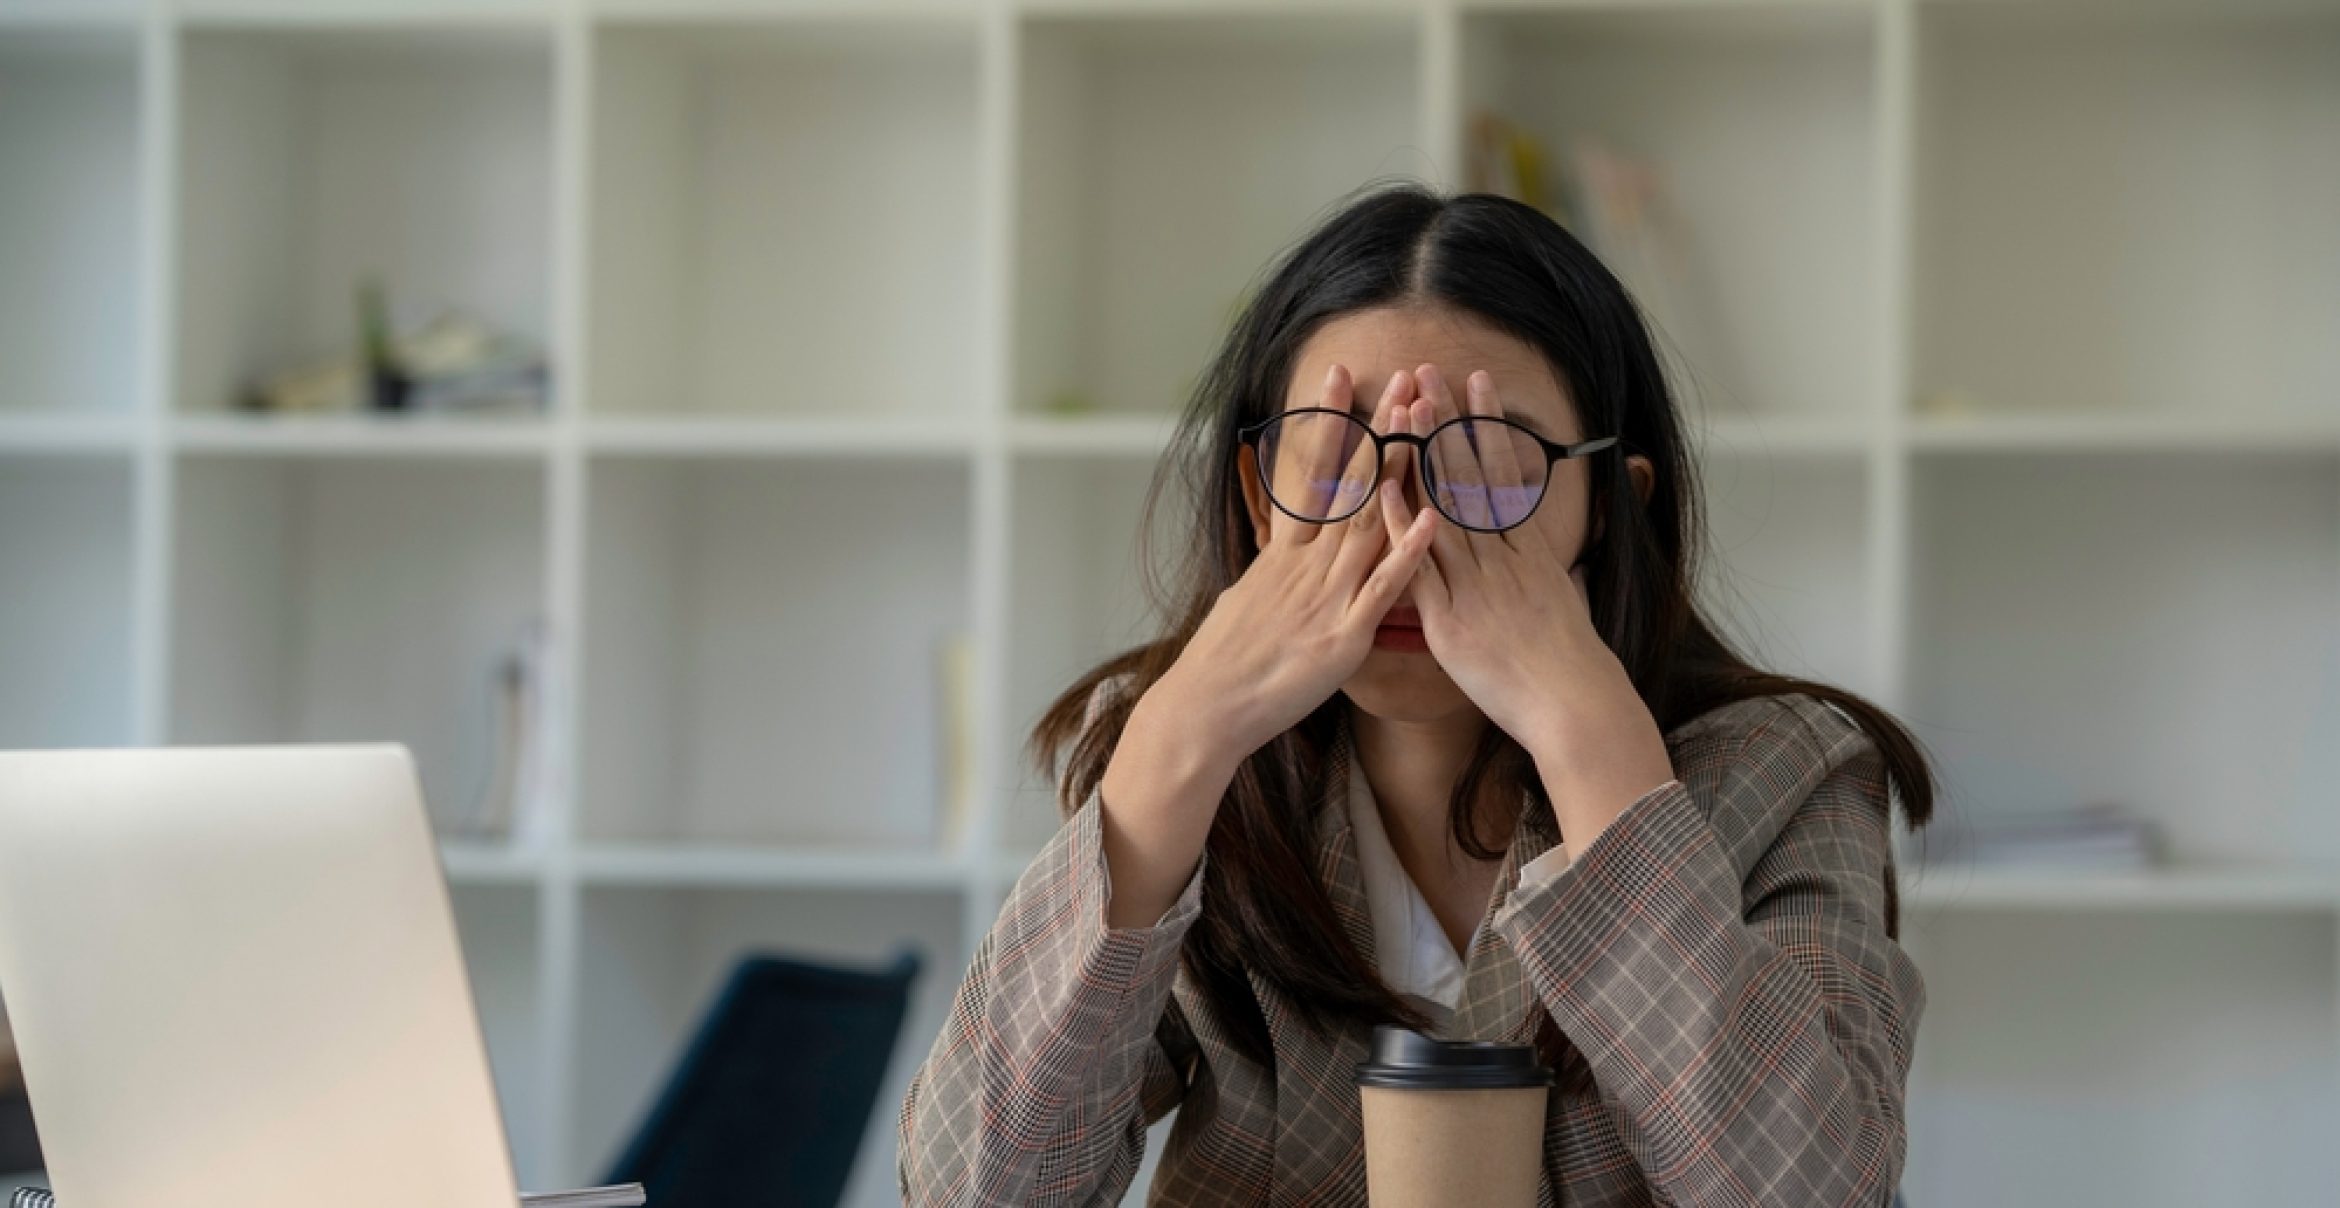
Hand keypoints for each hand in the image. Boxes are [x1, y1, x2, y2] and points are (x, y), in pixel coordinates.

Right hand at [1155, 362, 1438, 767]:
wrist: (1206, 708)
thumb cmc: (1225, 662)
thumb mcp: (1246, 598)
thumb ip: (1274, 571)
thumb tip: (1280, 553)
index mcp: (1284, 554)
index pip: (1311, 472)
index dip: (1328, 422)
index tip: (1341, 375)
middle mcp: (1306, 564)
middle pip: (1350, 484)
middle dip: (1379, 428)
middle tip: (1401, 378)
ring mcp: (1327, 595)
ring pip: (1371, 521)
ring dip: (1401, 470)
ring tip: (1424, 422)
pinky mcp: (1343, 635)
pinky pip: (1383, 588)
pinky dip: (1408, 552)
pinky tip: (1432, 518)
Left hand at [1380, 364, 1673, 855]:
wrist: (1573, 704)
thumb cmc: (1570, 663)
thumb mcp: (1564, 600)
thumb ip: (1544, 569)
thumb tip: (1539, 549)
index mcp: (1528, 550)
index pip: (1503, 472)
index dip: (1485, 426)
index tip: (1474, 384)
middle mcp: (1501, 557)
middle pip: (1470, 476)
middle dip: (1448, 422)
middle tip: (1429, 372)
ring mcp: (1474, 584)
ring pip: (1444, 506)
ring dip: (1423, 455)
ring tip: (1405, 407)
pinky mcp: (1450, 618)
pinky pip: (1420, 564)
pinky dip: (1401, 526)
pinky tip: (1382, 488)